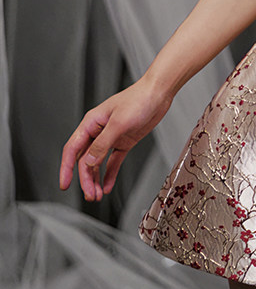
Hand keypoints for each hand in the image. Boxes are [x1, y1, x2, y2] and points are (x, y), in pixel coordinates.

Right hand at [59, 78, 171, 201]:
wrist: (159, 93)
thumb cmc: (138, 100)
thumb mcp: (119, 123)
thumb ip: (102, 144)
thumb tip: (89, 162)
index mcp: (91, 123)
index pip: (72, 149)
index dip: (66, 168)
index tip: (64, 184)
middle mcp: (98, 131)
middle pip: (85, 160)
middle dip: (86, 179)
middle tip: (90, 195)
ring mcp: (111, 137)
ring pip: (98, 163)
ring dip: (96, 179)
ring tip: (97, 196)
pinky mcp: (124, 141)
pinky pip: (113, 161)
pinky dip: (110, 174)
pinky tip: (108, 186)